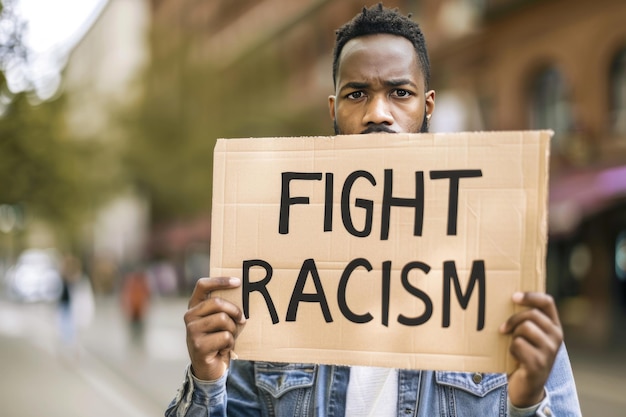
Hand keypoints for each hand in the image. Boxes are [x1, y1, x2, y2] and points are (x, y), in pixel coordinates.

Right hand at [184, 277, 245, 380]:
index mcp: (194, 307)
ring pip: (222, 319)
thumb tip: (242, 294)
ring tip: (228, 339)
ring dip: (232, 330)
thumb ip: (224, 309)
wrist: (210, 369)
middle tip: (242, 319)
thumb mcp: (221, 321)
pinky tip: (222, 350)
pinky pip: (225, 337)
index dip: (220, 281)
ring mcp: (192, 331)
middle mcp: (189, 316)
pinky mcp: (198, 346)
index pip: (202, 285)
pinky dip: (230, 344)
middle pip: (217, 303)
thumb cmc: (219, 340)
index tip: (238, 282)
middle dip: (234, 311)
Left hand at [500, 292, 562, 407]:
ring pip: (524, 329)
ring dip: (512, 336)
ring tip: (514, 346)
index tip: (514, 297)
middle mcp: (556, 337)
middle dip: (513, 320)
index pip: (547, 302)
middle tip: (504, 329)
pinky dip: (511, 350)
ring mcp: (549, 351)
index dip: (530, 296)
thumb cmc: (525, 356)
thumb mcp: (530, 336)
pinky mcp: (538, 363)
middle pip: (531, 315)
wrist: (527, 387)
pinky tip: (515, 358)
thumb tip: (508, 299)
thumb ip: (527, 320)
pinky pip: (518, 345)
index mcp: (554, 327)